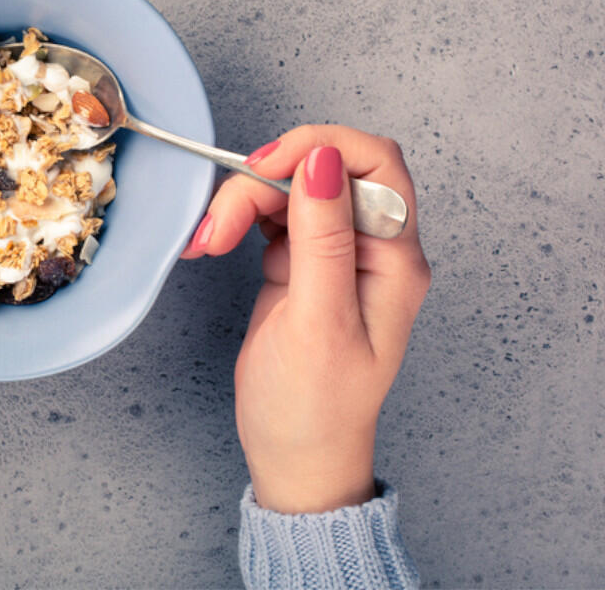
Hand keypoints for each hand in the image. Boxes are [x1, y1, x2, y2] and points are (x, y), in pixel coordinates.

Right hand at [182, 126, 430, 512]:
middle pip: (323, 169)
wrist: (294, 455)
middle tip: (222, 221)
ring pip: (289, 189)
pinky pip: (269, 215)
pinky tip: (212, 242)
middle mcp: (371, 249)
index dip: (322, 148)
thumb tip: (323, 160)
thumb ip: (323, 238)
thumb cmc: (315, 407)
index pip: (376, 164)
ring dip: (241, 203)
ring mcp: (334, 254)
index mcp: (396, 260)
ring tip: (208, 241)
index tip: (268, 166)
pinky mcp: (300, 263)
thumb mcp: (318, 322)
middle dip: (266, 181)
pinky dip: (235, 220)